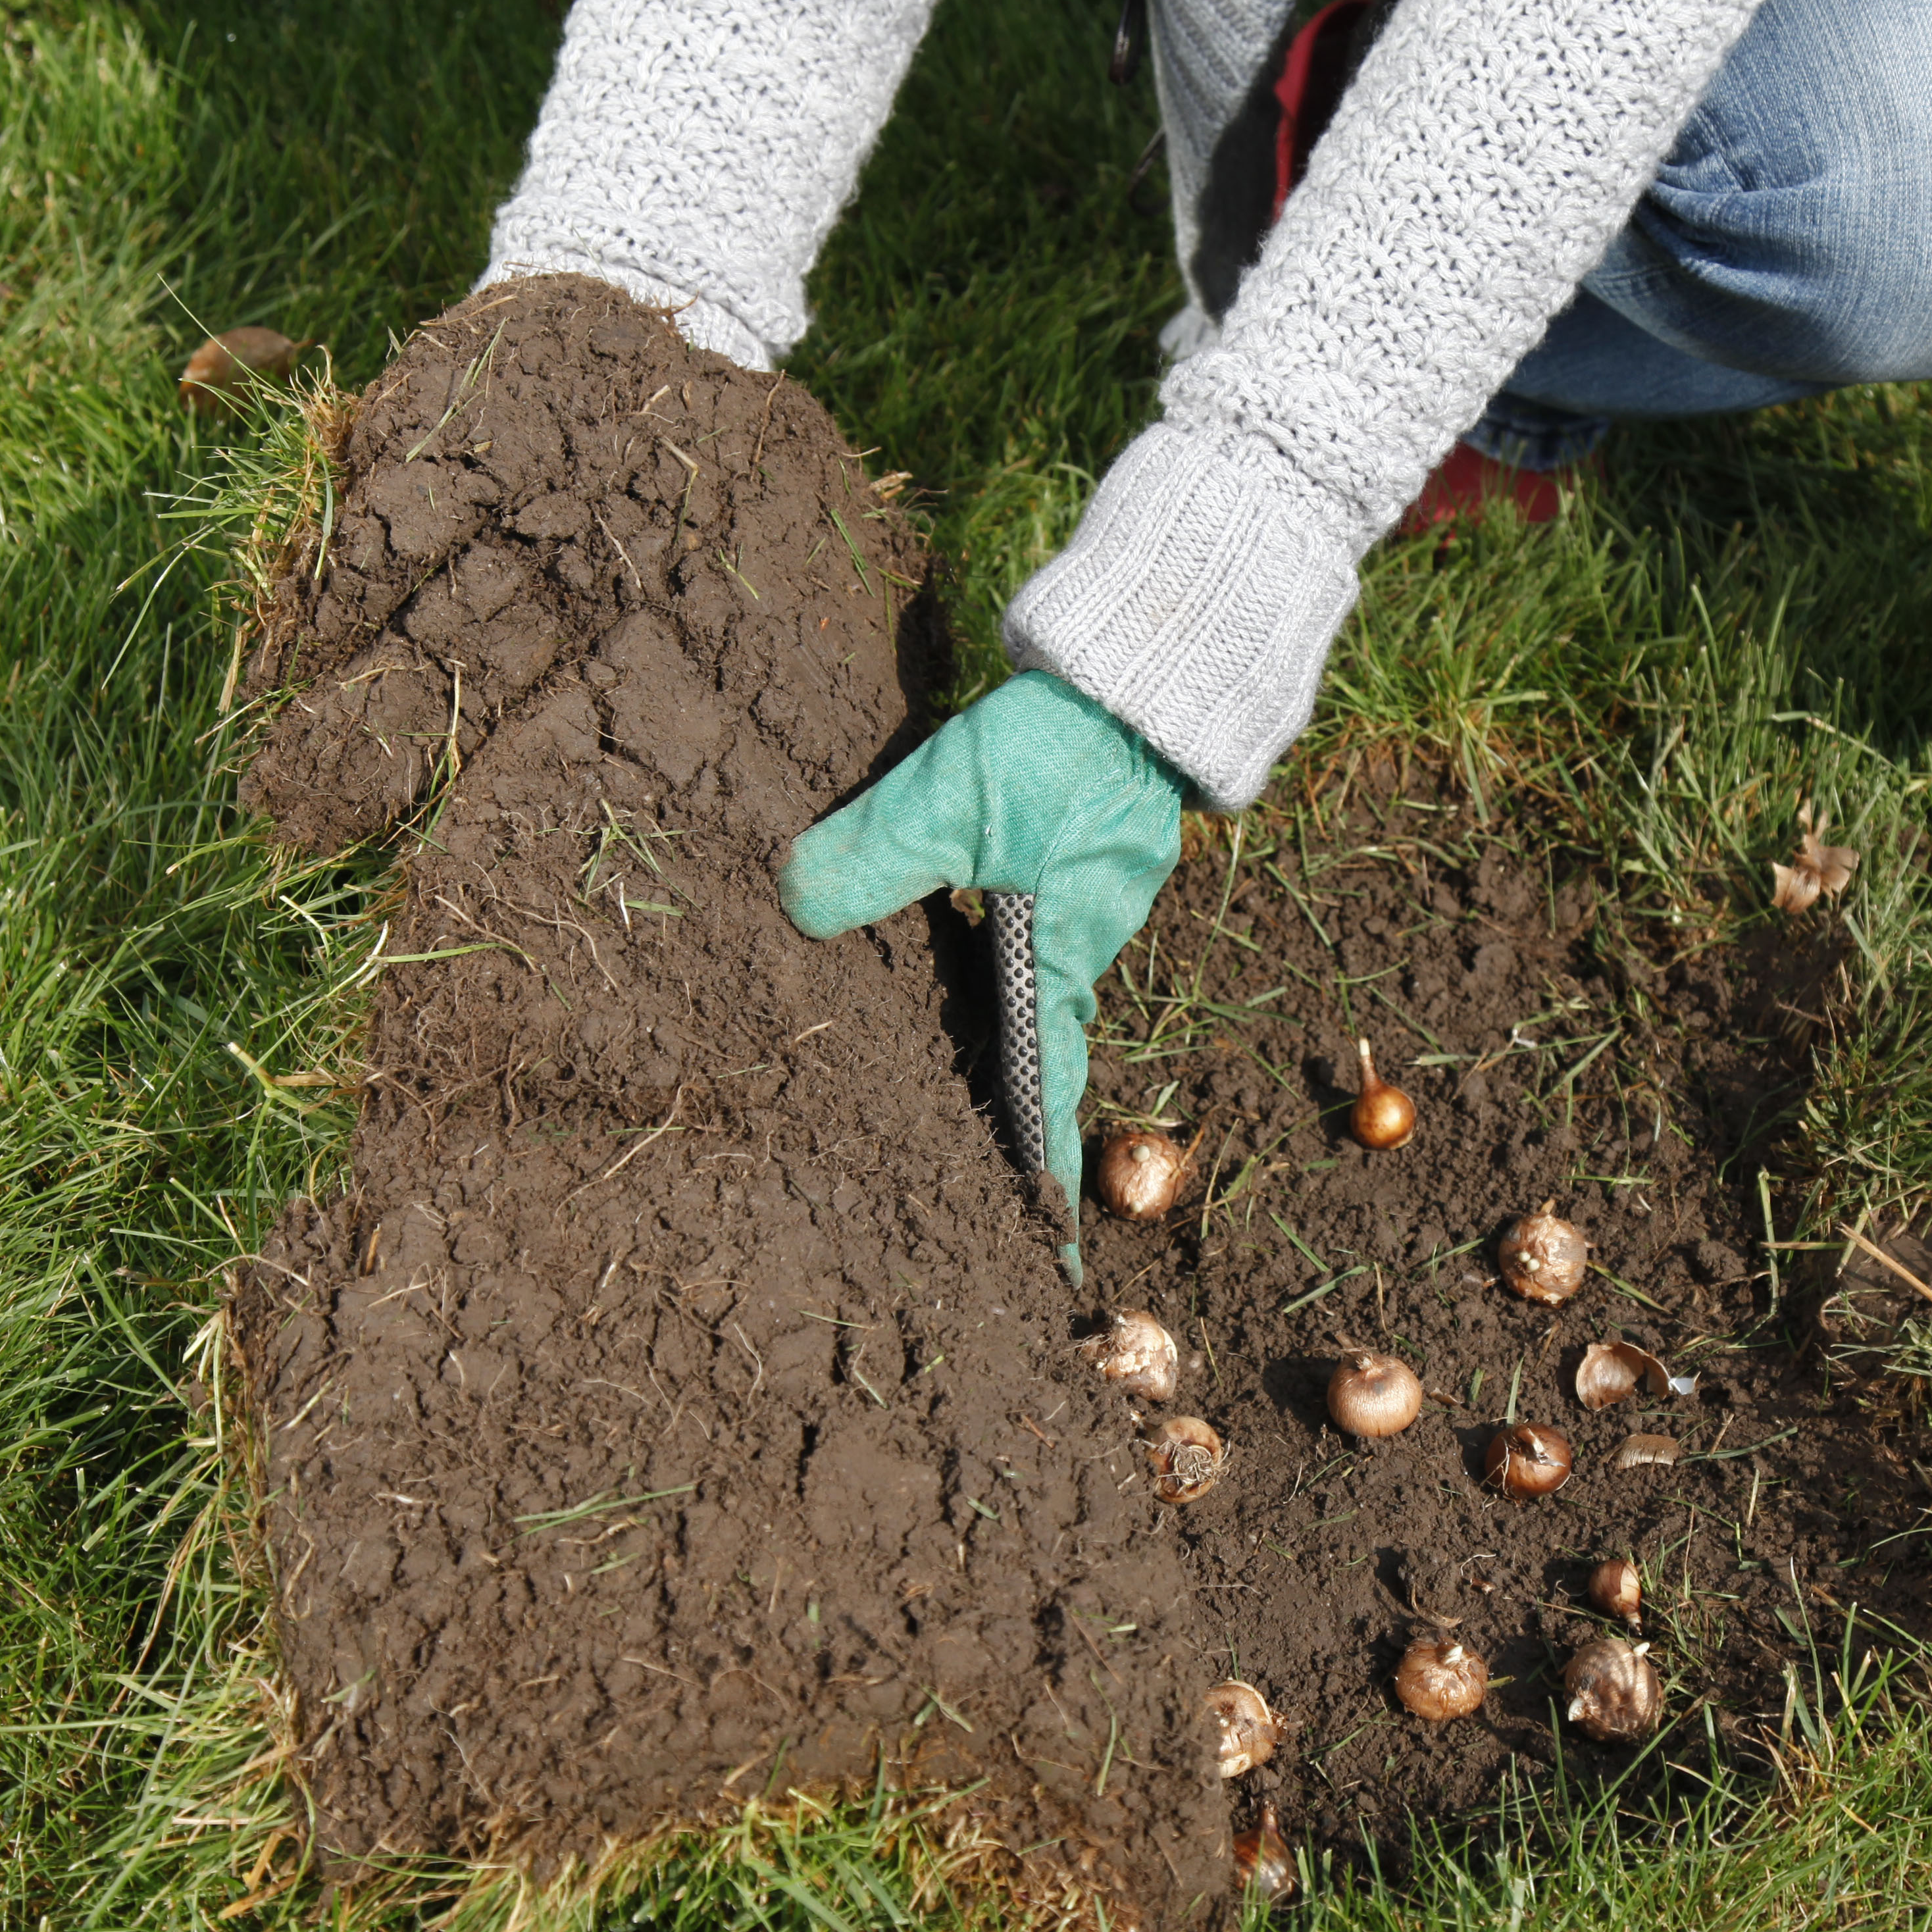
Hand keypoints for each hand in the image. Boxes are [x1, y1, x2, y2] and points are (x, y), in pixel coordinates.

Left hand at [777, 671, 1187, 1264]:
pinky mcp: (1075, 874)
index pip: (1046, 1092)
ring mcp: (1082, 913)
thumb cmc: (1053, 747)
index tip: (1051, 1251)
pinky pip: (1035, 949)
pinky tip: (960, 973)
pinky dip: (1003, 980)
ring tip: (954, 1100)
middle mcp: (1075, 953)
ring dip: (1002, 1048)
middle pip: (1039, 1055)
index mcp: (1052, 962)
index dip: (1040, 1172)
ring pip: (1033, 998)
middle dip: (1013, 1126)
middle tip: (983, 1192)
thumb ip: (872, 856)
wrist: (1135, 680)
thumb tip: (796, 908)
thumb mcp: (948, 800)